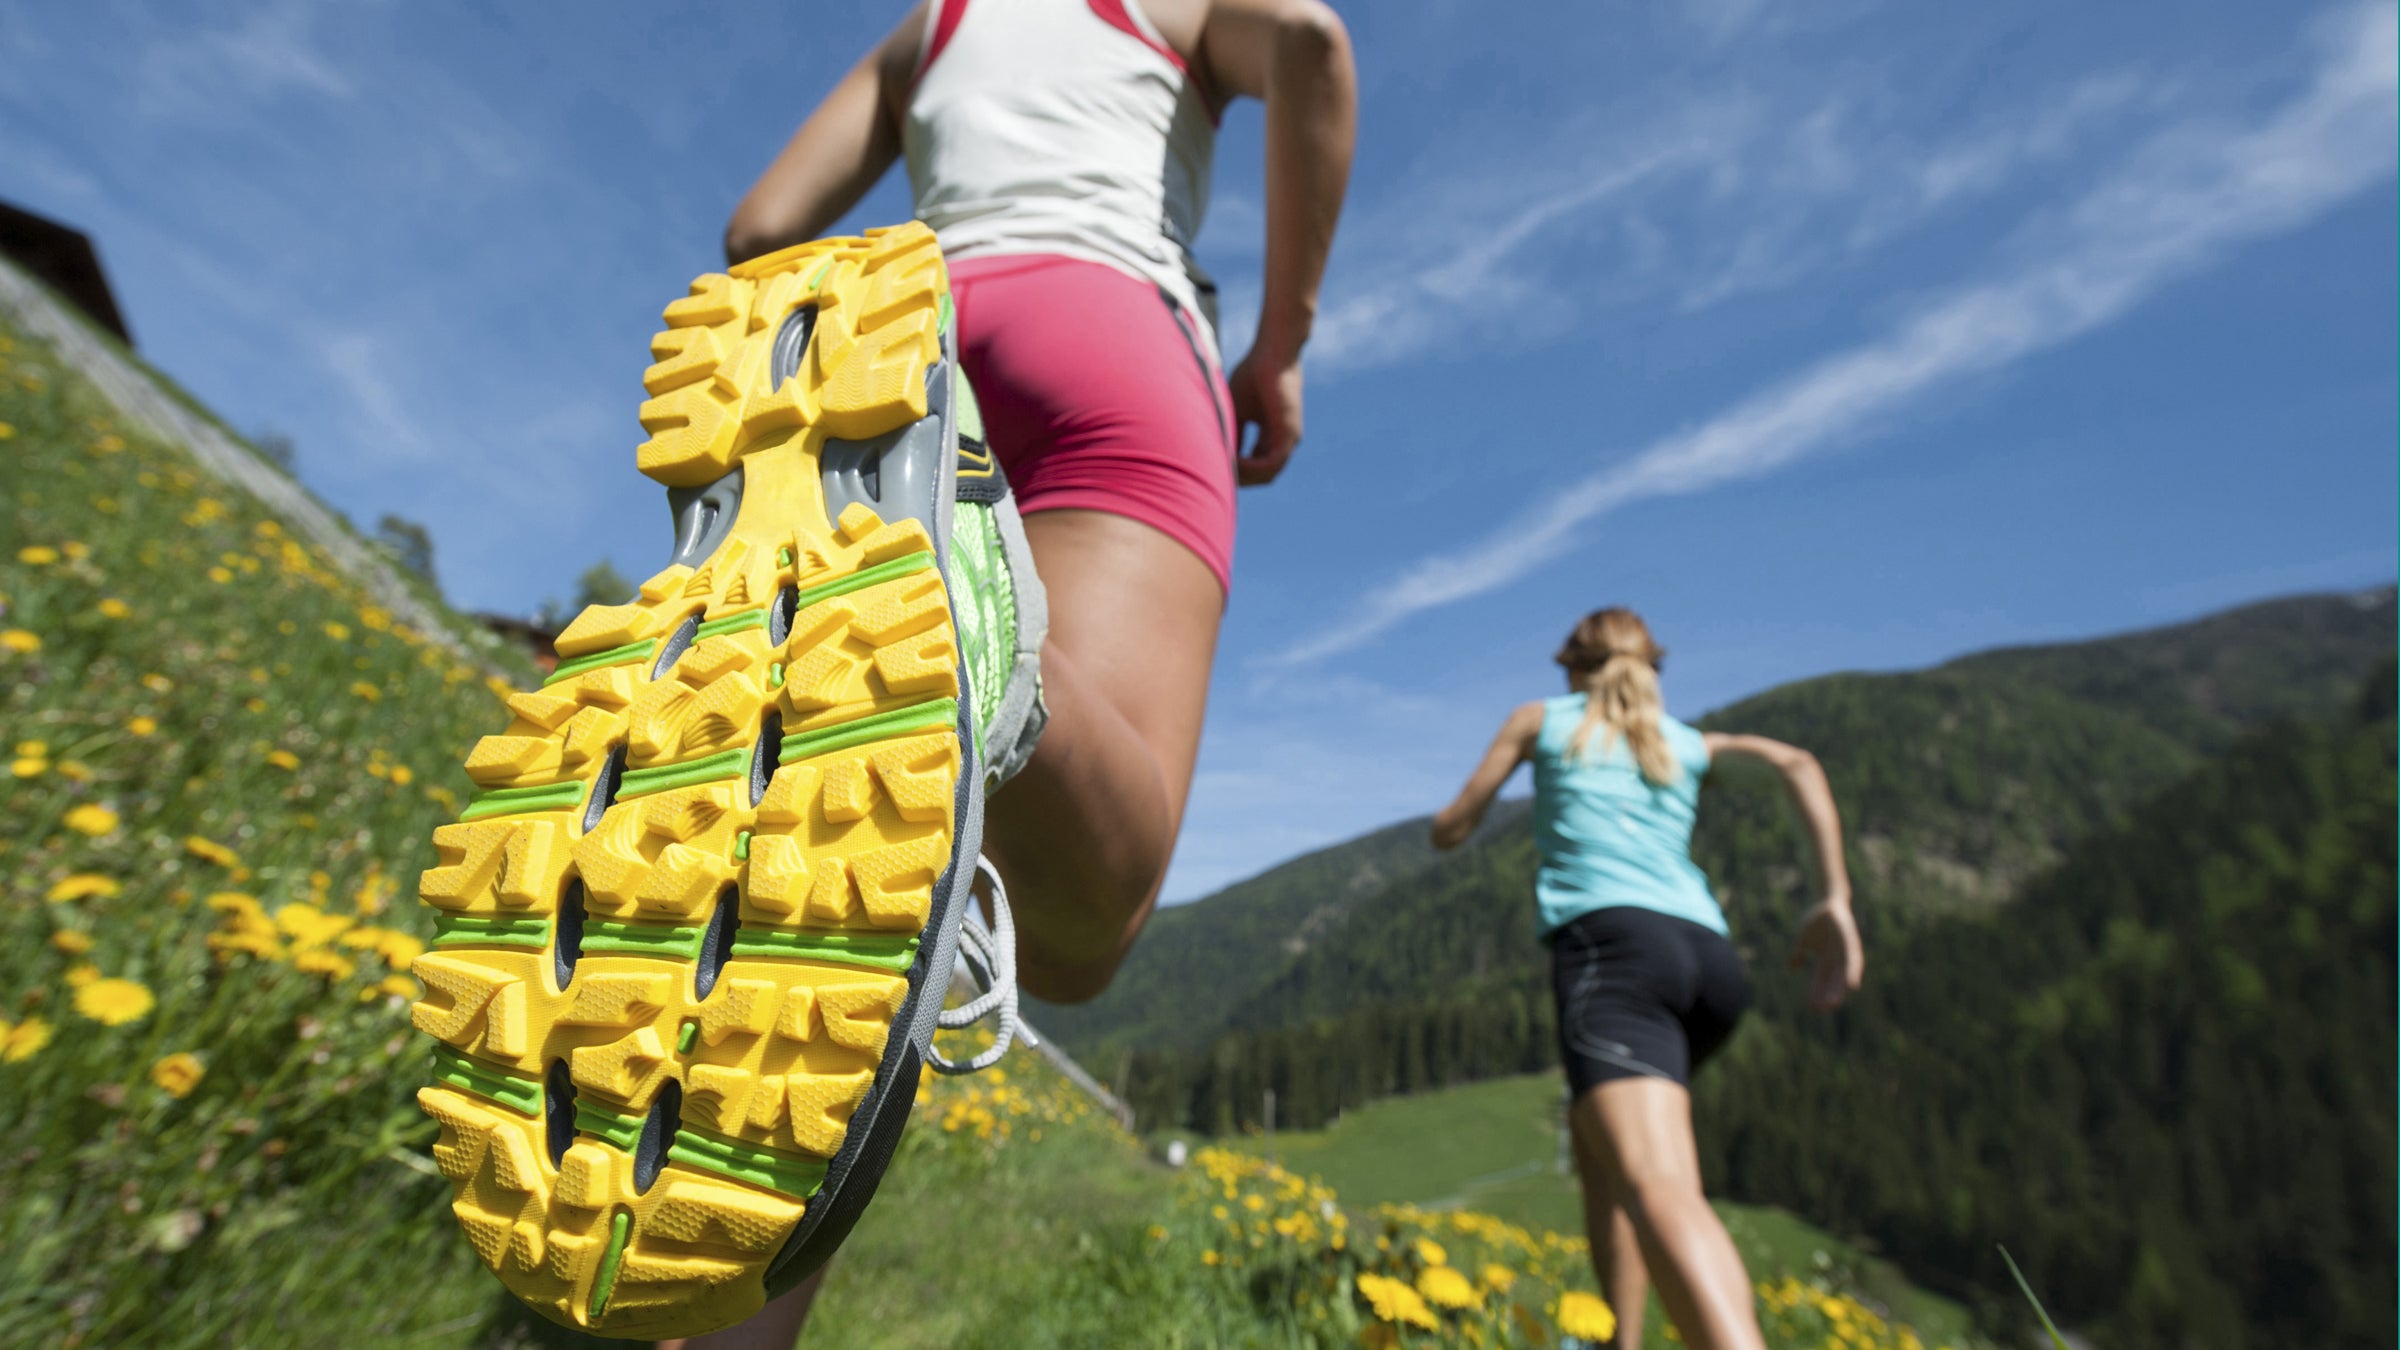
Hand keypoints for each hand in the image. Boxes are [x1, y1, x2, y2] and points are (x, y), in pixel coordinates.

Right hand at [1227, 346, 1303, 485]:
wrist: (1273, 353)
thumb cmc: (1253, 375)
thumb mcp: (1236, 409)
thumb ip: (1231, 432)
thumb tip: (1218, 454)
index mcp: (1272, 435)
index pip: (1257, 466)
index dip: (1237, 472)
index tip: (1216, 469)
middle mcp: (1283, 440)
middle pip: (1263, 475)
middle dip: (1241, 479)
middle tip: (1218, 475)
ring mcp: (1289, 439)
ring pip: (1267, 474)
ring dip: (1244, 476)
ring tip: (1222, 469)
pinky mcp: (1290, 433)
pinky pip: (1271, 463)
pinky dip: (1251, 467)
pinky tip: (1234, 462)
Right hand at [1788, 899, 1862, 1011]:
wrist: (1828, 899)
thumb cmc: (1816, 919)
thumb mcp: (1803, 938)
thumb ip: (1799, 952)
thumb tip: (1792, 966)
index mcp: (1825, 958)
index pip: (1820, 979)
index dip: (1816, 992)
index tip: (1812, 1007)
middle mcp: (1837, 958)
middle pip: (1833, 980)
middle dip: (1828, 994)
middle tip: (1823, 1010)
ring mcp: (1845, 951)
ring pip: (1843, 974)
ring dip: (1839, 988)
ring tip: (1835, 1003)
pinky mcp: (1851, 943)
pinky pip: (1852, 960)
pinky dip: (1852, 973)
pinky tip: (1852, 985)